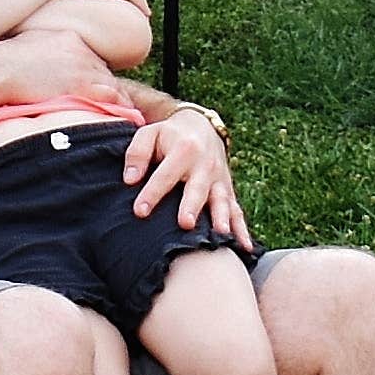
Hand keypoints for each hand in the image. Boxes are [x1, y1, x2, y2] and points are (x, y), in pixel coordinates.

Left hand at [118, 98, 243, 240]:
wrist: (202, 127)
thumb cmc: (169, 136)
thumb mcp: (150, 134)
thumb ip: (137, 154)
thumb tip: (130, 180)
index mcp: (183, 149)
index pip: (165, 175)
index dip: (152, 194)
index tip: (140, 211)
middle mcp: (204, 165)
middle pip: (197, 189)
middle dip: (192, 206)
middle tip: (185, 224)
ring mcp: (219, 179)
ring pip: (222, 201)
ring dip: (221, 218)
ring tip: (220, 235)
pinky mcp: (227, 191)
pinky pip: (237, 211)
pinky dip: (242, 229)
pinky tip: (244, 247)